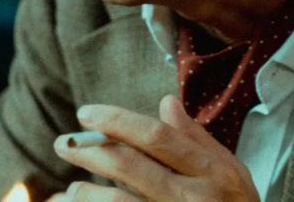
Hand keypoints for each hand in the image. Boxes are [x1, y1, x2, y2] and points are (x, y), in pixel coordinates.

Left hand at [53, 95, 259, 201]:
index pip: (155, 135)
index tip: (86, 112)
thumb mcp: (229, 170)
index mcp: (208, 170)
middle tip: (63, 143)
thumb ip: (195, 137)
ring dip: (85, 194)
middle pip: (128, 165)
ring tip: (70, 191)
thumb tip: (166, 101)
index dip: (116, 120)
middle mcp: (191, 197)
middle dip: (89, 150)